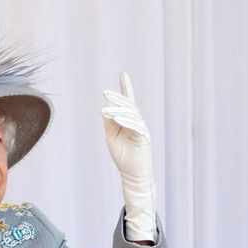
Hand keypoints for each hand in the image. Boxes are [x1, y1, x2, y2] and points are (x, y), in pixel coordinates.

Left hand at [101, 72, 156, 241]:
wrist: (132, 174)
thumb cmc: (122, 156)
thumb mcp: (112, 137)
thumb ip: (109, 123)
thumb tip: (104, 110)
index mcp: (129, 120)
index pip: (128, 101)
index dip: (126, 87)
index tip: (123, 73)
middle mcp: (137, 122)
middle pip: (129, 105)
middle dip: (118, 97)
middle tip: (105, 92)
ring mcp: (142, 129)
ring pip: (131, 115)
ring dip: (117, 111)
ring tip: (104, 111)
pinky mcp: (144, 137)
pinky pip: (136, 126)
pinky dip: (126, 121)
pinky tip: (116, 119)